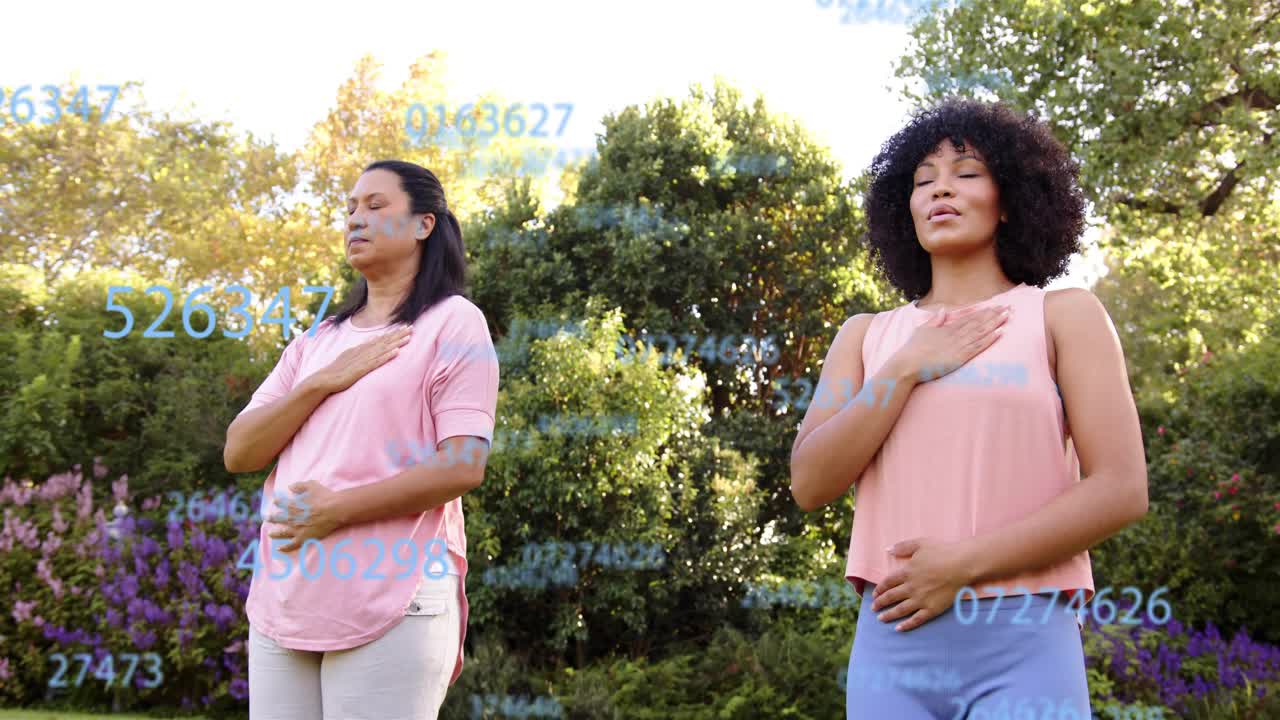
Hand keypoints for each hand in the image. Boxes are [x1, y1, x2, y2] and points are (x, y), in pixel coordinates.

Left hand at [268, 481, 343, 552]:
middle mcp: (291, 518)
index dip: (277, 502)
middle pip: (277, 518)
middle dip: (271, 518)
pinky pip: (291, 545)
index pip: (281, 503)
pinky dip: (284, 548)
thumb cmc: (325, 497)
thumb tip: (290, 486)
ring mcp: (296, 530)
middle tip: (266, 517)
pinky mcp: (303, 538)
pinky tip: (279, 549)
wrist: (334, 510)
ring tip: (270, 534)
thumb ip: (299, 485)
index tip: (275, 501)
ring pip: (281, 533)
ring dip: (274, 533)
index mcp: (292, 505)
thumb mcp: (311, 485)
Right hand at [314, 326, 411, 393]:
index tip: (405, 327)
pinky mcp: (361, 370)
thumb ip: (362, 347)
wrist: (323, 379)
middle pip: (384, 341)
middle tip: (412, 327)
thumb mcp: (350, 355)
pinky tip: (397, 352)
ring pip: (383, 349)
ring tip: (408, 337)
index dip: (393, 333)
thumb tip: (374, 338)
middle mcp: (362, 351)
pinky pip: (377, 362)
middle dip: (398, 334)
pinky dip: (387, 356)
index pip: (380, 339)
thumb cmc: (337, 369)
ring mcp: (362, 360)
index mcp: (361, 348)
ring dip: (396, 343)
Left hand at [870, 537, 974, 631]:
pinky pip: (917, 619)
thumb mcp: (919, 544)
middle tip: (873, 608)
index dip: (879, 589)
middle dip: (880, 603)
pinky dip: (906, 625)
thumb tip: (887, 550)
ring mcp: (921, 599)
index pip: (888, 583)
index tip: (874, 594)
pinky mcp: (932, 609)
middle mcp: (910, 587)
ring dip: (888, 615)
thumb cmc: (942, 552)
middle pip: (891, 597)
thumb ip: (902, 547)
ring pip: (900, 610)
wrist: (962, 565)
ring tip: (880, 619)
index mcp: (906, 572)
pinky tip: (899, 628)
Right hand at [894, 305, 1009, 382]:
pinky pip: (978, 346)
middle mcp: (955, 334)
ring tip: (1008, 316)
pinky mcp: (959, 357)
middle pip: (978, 322)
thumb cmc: (912, 349)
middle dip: (994, 314)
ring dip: (995, 323)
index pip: (970, 317)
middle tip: (1009, 307)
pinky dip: (989, 339)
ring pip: (981, 332)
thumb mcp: (922, 330)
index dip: (984, 312)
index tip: (996, 306)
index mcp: (947, 328)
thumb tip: (943, 310)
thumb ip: (935, 320)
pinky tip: (1000, 332)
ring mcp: (958, 345)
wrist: (907, 364)